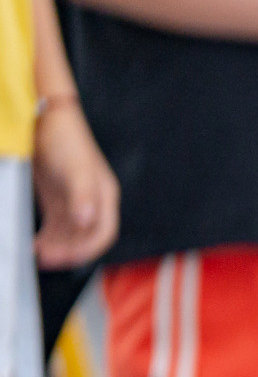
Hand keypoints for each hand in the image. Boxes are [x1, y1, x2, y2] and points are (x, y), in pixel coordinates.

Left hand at [30, 103, 117, 268]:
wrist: (45, 116)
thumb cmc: (65, 138)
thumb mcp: (76, 168)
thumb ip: (83, 196)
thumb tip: (87, 221)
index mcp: (104, 197)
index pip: (103, 233)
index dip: (88, 249)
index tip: (67, 257)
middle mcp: (92, 202)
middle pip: (85, 237)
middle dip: (68, 251)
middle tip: (47, 259)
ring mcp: (74, 201)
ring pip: (69, 234)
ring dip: (56, 247)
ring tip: (38, 254)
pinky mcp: (57, 199)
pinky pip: (55, 225)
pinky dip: (47, 237)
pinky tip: (35, 243)